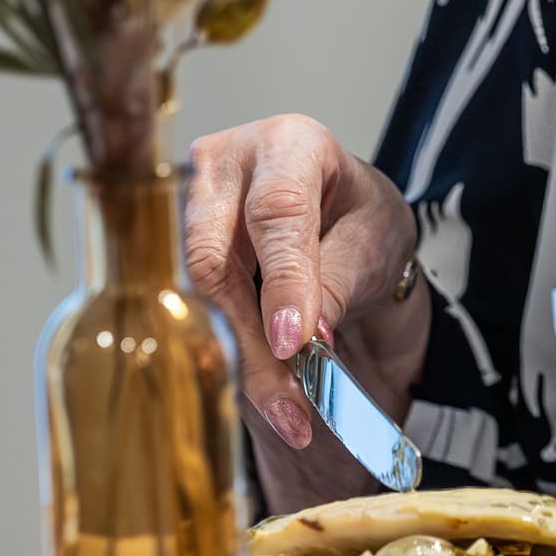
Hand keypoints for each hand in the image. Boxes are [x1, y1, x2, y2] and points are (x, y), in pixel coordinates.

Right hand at [180, 115, 427, 497]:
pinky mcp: (183, 251)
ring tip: (291, 412)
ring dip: (246, 359)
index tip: (296, 341)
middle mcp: (227, 165)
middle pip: (217, 254)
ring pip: (203, 294)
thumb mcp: (372, 242)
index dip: (283, 280)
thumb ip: (338, 282)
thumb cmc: (359, 218)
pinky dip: (238, 359)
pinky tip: (272, 399)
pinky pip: (200, 312)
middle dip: (254, 336)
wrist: (345, 223)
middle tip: (294, 400)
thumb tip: (304, 337)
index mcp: (288, 143)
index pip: (277, 210)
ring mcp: (193, 207)